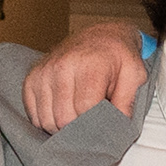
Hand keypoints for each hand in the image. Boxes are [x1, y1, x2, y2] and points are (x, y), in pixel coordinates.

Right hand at [23, 20, 154, 131]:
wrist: (100, 35)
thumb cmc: (119, 57)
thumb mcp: (134, 75)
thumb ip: (126, 103)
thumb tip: (115, 130)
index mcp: (88, 65)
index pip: (84, 110)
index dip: (95, 125)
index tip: (103, 125)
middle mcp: (61, 66)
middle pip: (64, 118)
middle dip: (79, 129)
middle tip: (91, 125)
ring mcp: (44, 72)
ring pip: (47, 120)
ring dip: (62, 128)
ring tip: (77, 119)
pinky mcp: (32, 78)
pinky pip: (34, 115)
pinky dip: (47, 121)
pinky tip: (62, 113)